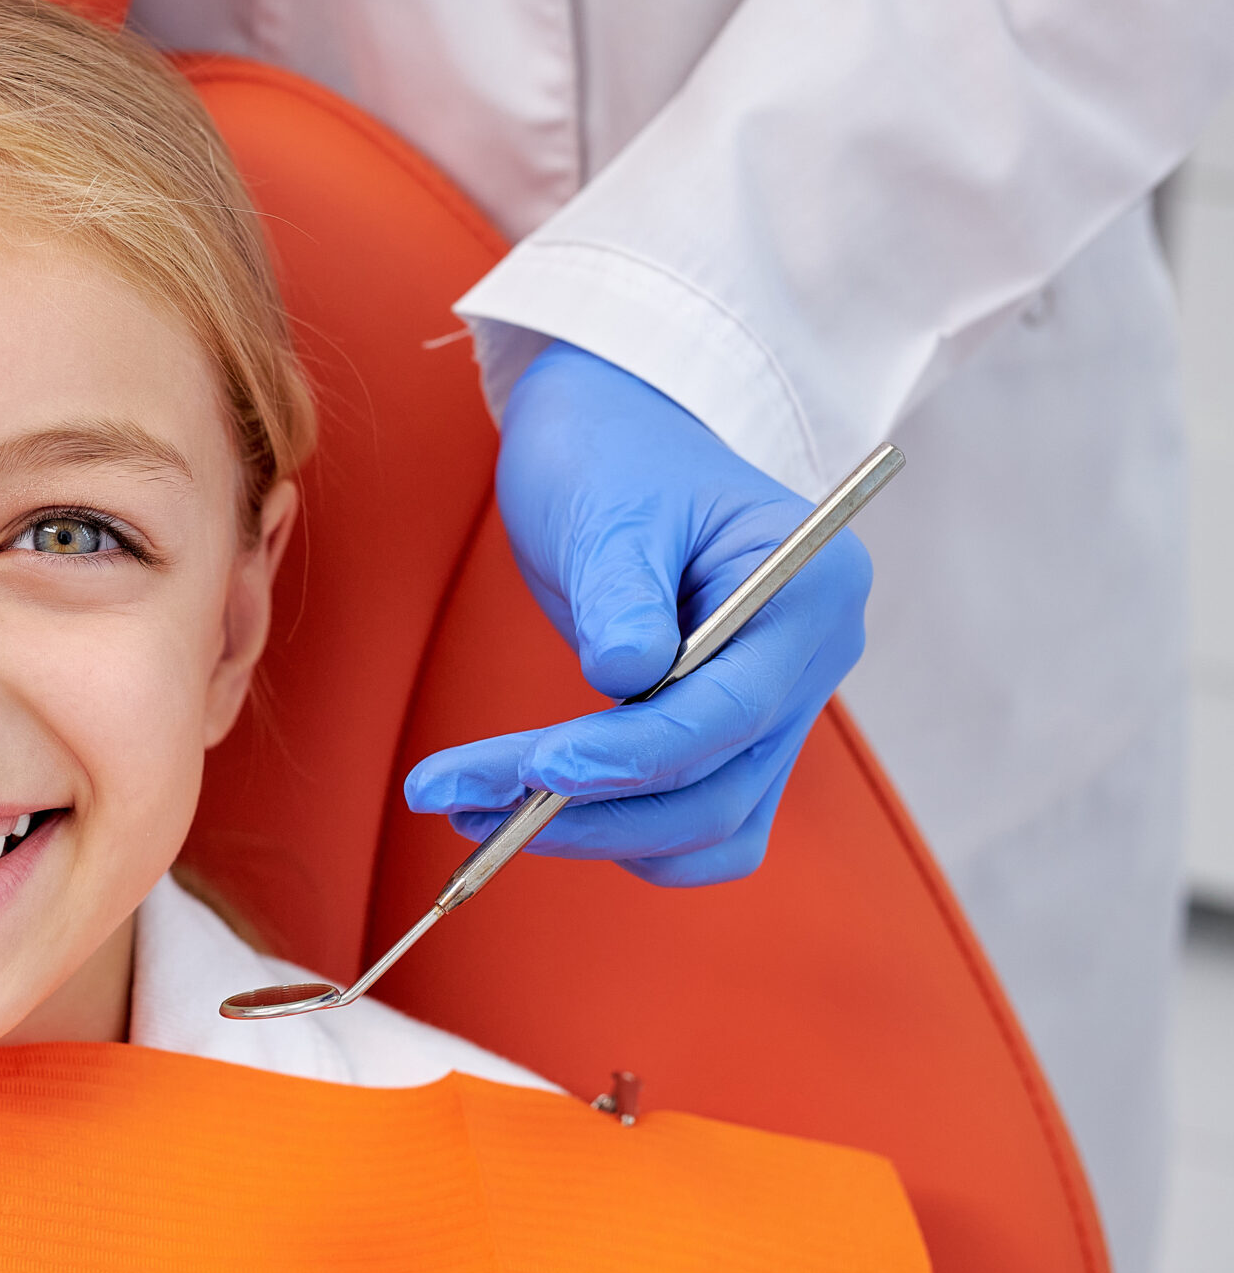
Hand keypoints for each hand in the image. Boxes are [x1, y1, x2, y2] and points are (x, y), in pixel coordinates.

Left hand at [402, 342, 871, 886]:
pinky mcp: (727, 735)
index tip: (536, 769)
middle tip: (460, 798)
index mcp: (812, 588)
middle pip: (718, 784)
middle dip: (589, 807)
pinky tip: (527, 807)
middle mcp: (812, 658)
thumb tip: (624, 678)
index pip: (731, 711)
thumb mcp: (609, 508)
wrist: (611, 439)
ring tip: (468, 805)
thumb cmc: (611, 456)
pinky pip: (693, 820)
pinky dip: (618, 831)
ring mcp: (775, 704)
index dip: (634, 755)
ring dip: (593, 833)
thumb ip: (623, 593)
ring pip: (708, 824)